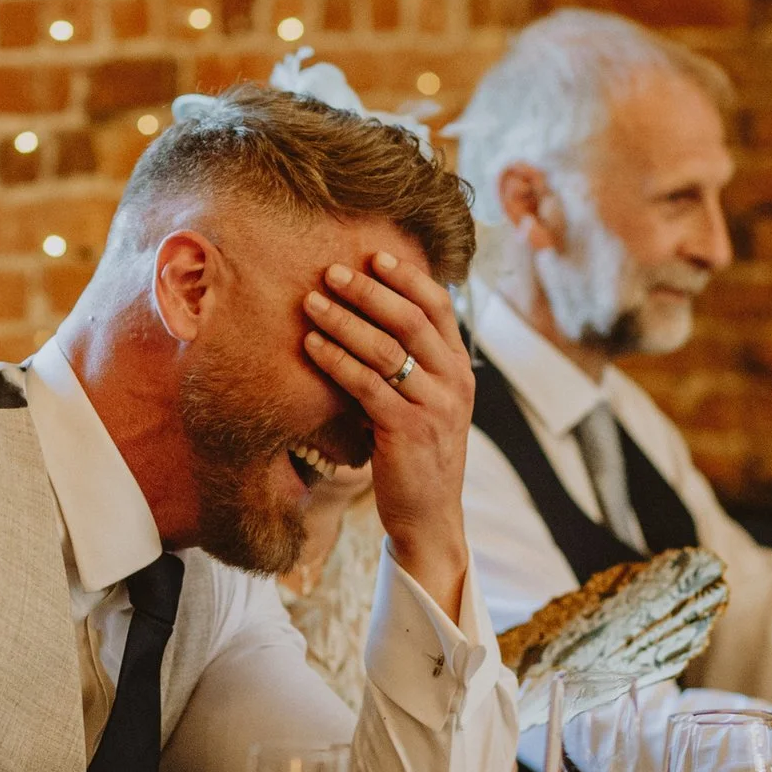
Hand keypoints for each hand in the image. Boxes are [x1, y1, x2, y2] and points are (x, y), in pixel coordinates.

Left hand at [302, 251, 475, 615]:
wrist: (429, 516)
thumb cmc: (417, 453)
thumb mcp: (426, 403)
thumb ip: (411, 364)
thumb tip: (370, 317)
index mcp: (459, 370)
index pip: (439, 307)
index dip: (407, 277)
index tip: (374, 256)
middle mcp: (454, 383)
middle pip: (411, 320)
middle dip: (369, 291)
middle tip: (332, 271)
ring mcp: (433, 407)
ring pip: (386, 349)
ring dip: (344, 321)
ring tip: (312, 302)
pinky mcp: (406, 430)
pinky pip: (366, 385)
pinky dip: (336, 360)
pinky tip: (311, 345)